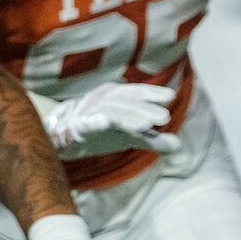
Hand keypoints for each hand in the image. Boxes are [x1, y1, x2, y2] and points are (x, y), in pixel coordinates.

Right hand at [40, 83, 181, 156]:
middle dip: (144, 109)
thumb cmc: (101, 133)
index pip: (135, 93)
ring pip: (109, 112)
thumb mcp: (128, 136)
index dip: (151, 93)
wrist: (63, 138)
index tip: (170, 96)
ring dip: (128, 117)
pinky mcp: (75, 127)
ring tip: (145, 126)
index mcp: (116, 99)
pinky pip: (84, 123)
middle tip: (164, 117)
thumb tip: (178, 146)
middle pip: (125, 103)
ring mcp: (87, 113)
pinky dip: (93, 121)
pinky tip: (104, 123)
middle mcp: (102, 101)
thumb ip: (152, 140)